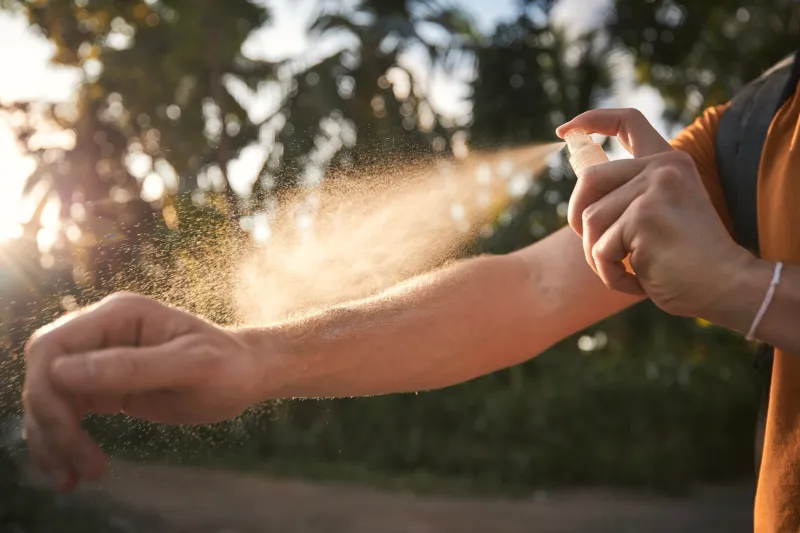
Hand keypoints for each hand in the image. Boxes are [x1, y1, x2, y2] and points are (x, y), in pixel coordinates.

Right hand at [22, 292, 261, 490]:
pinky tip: (71, 473)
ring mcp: (100, 357)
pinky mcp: (103, 384)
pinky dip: (61, 442)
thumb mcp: (190, 367)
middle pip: (44, 372)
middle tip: (81, 465)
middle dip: (50, 421)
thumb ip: (131, 367)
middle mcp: (102, 331)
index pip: (53, 347)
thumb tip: (61, 373)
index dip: (48, 390)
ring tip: (73, 479)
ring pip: (49, 396)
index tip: (69, 432)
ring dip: (51, 439)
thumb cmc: (227, 366)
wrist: (246, 376)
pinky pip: (65, 411)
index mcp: (120, 314)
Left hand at [556, 108, 750, 317]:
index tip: (564, 131)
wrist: (728, 288)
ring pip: (590, 219)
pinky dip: (610, 274)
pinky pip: (600, 249)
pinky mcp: (644, 216)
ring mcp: (655, 188)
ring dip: (599, 256)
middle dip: (578, 217)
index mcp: (670, 162)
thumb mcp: (660, 216)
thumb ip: (630, 194)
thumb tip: (582, 183)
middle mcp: (664, 167)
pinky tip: (640, 282)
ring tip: (629, 271)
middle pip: (589, 179)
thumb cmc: (689, 263)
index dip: (591, 121)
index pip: (628, 122)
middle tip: (598, 249)